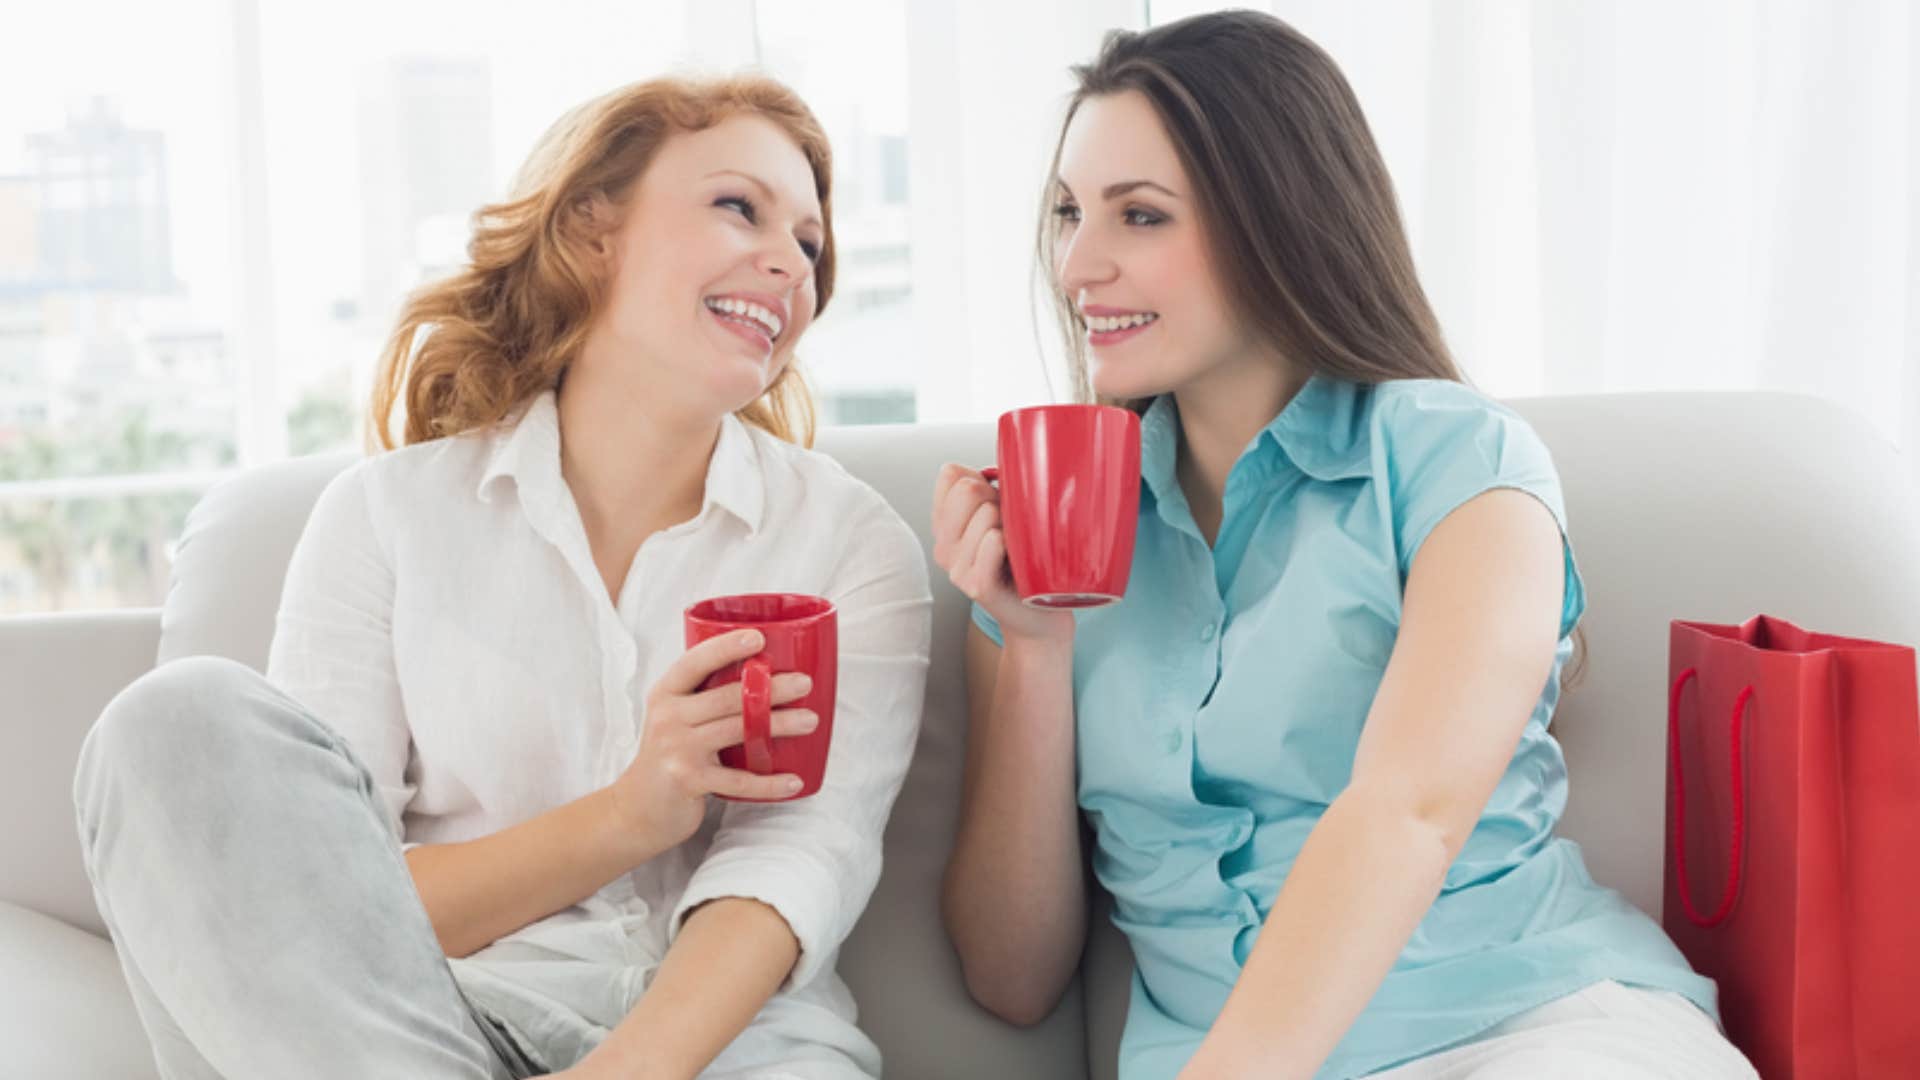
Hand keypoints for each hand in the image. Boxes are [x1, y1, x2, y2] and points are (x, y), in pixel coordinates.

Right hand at [608, 629, 816, 853]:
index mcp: (667, 693)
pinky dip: (768, 782)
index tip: (758, 638)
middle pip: (727, 697)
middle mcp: (669, 717)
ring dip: (779, 725)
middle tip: (805, 683)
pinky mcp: (688, 780)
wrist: (636, 809)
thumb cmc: (669, 755)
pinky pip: (737, 781)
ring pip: (737, 731)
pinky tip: (794, 781)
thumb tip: (764, 677)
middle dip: (770, 688)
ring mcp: (677, 749)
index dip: (725, 648)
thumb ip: (705, 698)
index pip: (695, 662)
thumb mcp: (675, 718)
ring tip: (809, 720)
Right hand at [932, 463, 1075, 646]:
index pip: (950, 473)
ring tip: (1019, 547)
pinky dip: (1009, 542)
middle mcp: (943, 546)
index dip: (981, 476)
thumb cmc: (1027, 560)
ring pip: (985, 514)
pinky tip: (1016, 560)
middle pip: (967, 489)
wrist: (1040, 615)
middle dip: (998, 496)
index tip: (998, 500)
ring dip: (1012, 523)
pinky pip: (992, 541)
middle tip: (1013, 524)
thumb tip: (1011, 452)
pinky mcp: (976, 587)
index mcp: (945, 525)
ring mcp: (956, 568)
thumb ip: (995, 488)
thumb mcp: (1006, 517)